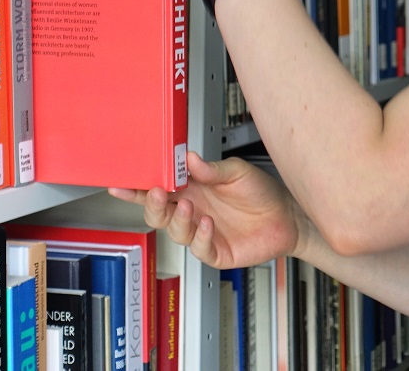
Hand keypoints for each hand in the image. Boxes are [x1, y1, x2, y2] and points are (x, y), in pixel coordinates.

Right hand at [109, 152, 303, 269]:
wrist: (286, 216)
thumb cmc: (260, 191)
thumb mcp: (237, 172)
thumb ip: (212, 169)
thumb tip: (189, 158)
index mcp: (193, 188)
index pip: (159, 187)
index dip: (138, 187)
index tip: (122, 182)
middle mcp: (193, 210)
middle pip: (158, 212)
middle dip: (151, 204)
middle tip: (156, 192)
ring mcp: (202, 232)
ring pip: (174, 231)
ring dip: (177, 219)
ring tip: (189, 207)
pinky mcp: (215, 251)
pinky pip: (199, 248)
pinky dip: (200, 236)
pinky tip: (208, 224)